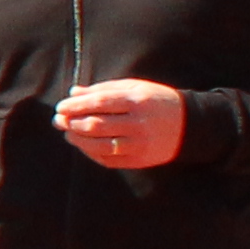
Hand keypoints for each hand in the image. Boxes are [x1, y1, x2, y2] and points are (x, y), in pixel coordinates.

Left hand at [53, 79, 186, 169]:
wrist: (190, 125)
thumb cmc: (156, 101)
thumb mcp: (134, 88)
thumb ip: (103, 89)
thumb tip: (73, 92)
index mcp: (137, 101)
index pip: (100, 103)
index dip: (76, 106)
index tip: (60, 107)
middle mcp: (139, 123)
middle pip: (97, 125)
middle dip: (72, 123)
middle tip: (59, 121)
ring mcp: (140, 144)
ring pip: (100, 145)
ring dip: (78, 140)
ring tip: (68, 133)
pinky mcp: (140, 160)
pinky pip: (109, 160)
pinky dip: (91, 153)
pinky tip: (83, 145)